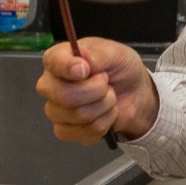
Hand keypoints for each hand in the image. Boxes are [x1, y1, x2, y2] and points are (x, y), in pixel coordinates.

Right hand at [37, 37, 158, 144]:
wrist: (134, 92)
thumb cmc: (121, 68)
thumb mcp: (116, 53)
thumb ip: (98, 54)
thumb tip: (82, 60)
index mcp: (57, 59)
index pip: (53, 62)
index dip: (69, 67)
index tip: (86, 70)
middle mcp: (50, 85)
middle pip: (65, 95)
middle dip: (98, 90)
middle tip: (107, 83)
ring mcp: (55, 110)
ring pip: (79, 115)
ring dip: (105, 105)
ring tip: (108, 96)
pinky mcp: (65, 130)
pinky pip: (85, 132)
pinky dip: (105, 122)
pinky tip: (105, 112)